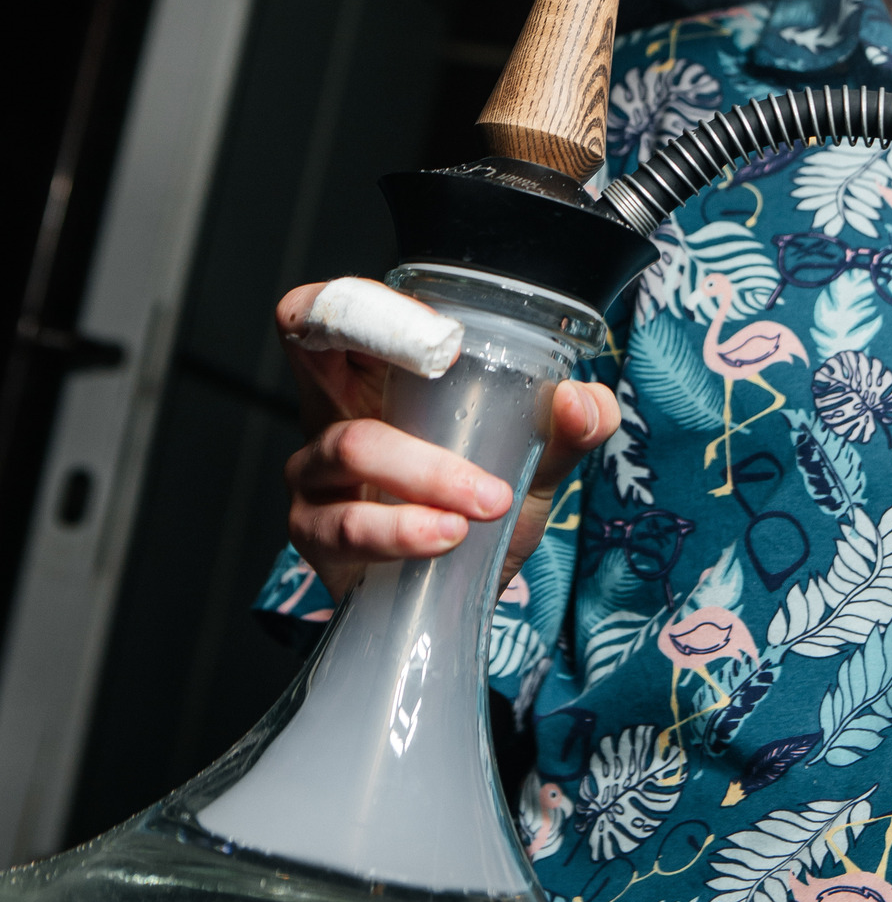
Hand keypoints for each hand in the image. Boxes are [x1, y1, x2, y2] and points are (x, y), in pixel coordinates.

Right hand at [277, 281, 619, 600]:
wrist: (462, 600)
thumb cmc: (482, 506)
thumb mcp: (535, 460)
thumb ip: (570, 429)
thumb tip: (578, 401)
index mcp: (379, 371)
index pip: (346, 304)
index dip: (376, 301)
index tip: (448, 335)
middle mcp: (335, 406)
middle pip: (303, 332)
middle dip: (364, 329)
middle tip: (444, 358)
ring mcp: (315, 469)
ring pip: (354, 443)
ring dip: (430, 472)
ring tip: (487, 501)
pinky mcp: (314, 532)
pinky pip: (346, 522)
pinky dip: (403, 528)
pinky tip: (447, 535)